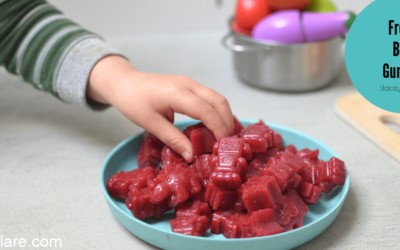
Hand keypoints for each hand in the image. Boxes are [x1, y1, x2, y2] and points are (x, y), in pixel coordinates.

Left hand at [87, 55, 233, 161]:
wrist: (124, 83)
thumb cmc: (132, 101)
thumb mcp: (151, 124)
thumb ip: (173, 139)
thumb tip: (191, 155)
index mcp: (178, 93)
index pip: (207, 111)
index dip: (218, 128)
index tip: (221, 145)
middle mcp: (188, 84)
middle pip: (219, 101)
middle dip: (227, 122)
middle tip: (227, 143)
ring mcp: (190, 82)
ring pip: (217, 98)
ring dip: (224, 116)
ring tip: (223, 136)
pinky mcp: (188, 85)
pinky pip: (209, 97)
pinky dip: (216, 111)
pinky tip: (213, 125)